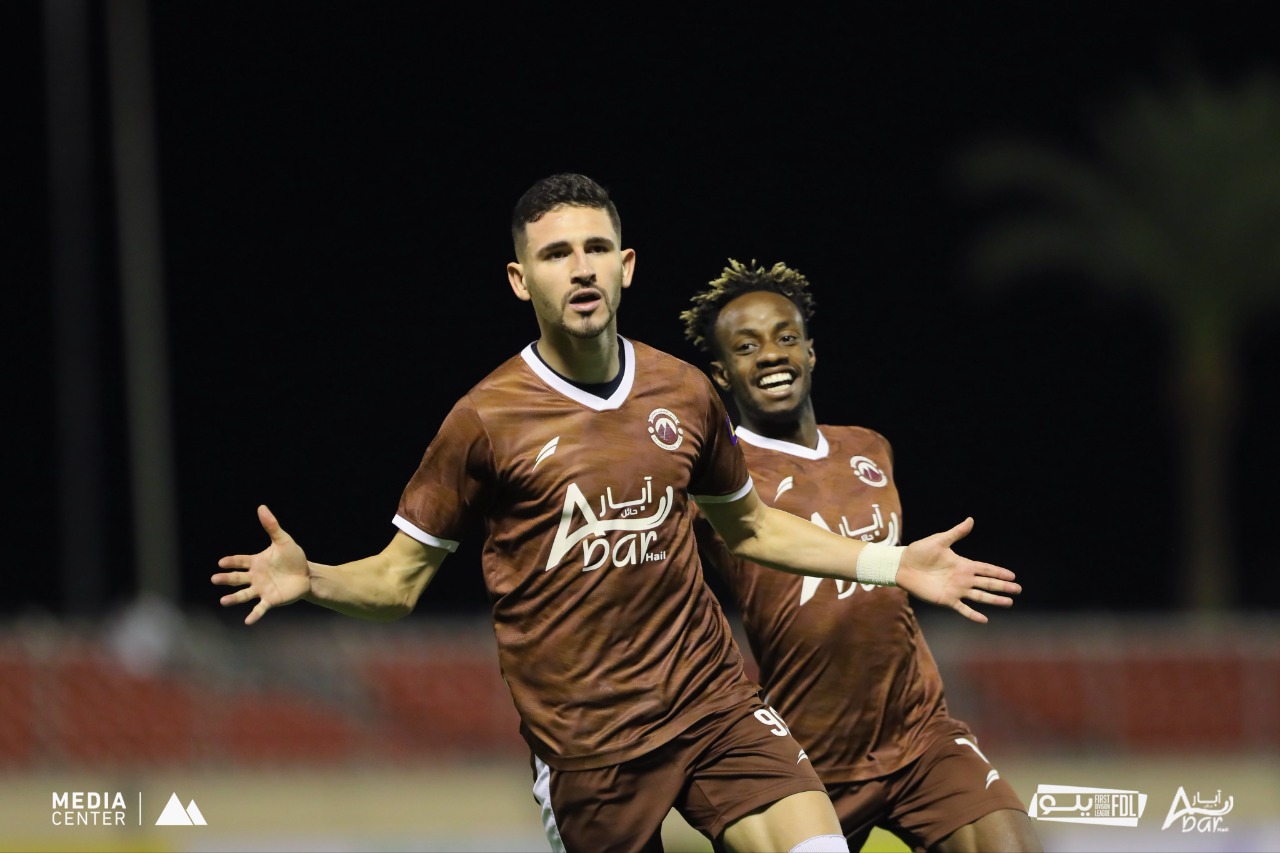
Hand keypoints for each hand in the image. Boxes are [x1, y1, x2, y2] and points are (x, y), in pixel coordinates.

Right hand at [212, 504, 311, 624]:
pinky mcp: (271, 600)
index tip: (221, 562)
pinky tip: (248, 621)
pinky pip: (260, 608)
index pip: (240, 561)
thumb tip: (262, 507)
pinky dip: (254, 614)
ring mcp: (261, 589)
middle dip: (226, 579)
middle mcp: (255, 577)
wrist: (307, 575)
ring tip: (223, 601)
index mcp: (256, 562)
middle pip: (237, 578)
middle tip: (214, 579)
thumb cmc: (294, 558)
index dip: (231, 561)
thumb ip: (272, 526)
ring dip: (234, 598)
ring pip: (244, 594)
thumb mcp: (283, 541)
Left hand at [894, 517, 1019, 623]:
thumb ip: (956, 533)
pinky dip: (973, 615)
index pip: (985, 569)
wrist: (902, 566)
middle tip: (1018, 589)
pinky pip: (962, 609)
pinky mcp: (946, 600)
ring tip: (1009, 602)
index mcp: (962, 564)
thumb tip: (971, 520)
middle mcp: (962, 578)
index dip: (998, 571)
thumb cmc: (919, 551)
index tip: (1012, 575)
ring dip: (994, 600)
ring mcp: (956, 590)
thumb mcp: (939, 541)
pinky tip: (984, 619)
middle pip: (987, 584)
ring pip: (979, 597)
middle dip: (1002, 586)